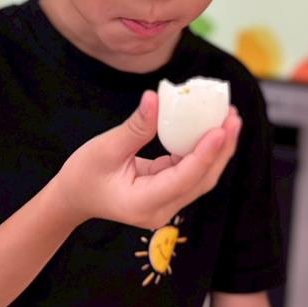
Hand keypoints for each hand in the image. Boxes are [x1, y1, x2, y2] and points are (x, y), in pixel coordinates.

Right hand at [55, 91, 240, 230]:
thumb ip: (135, 127)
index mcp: (144, 203)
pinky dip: (203, 150)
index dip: (205, 153)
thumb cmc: (84, 174)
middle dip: (222, 148)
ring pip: (202, 177)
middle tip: (233, 116)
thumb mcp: (105, 148)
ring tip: (229, 117)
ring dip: (218, 148)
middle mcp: (161, 208)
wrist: (74, 197)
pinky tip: (211, 127)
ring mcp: (167, 203)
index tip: (221, 129)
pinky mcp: (168, 192)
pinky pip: (192, 171)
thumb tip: (155, 97)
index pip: (184, 178)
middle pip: (202, 179)